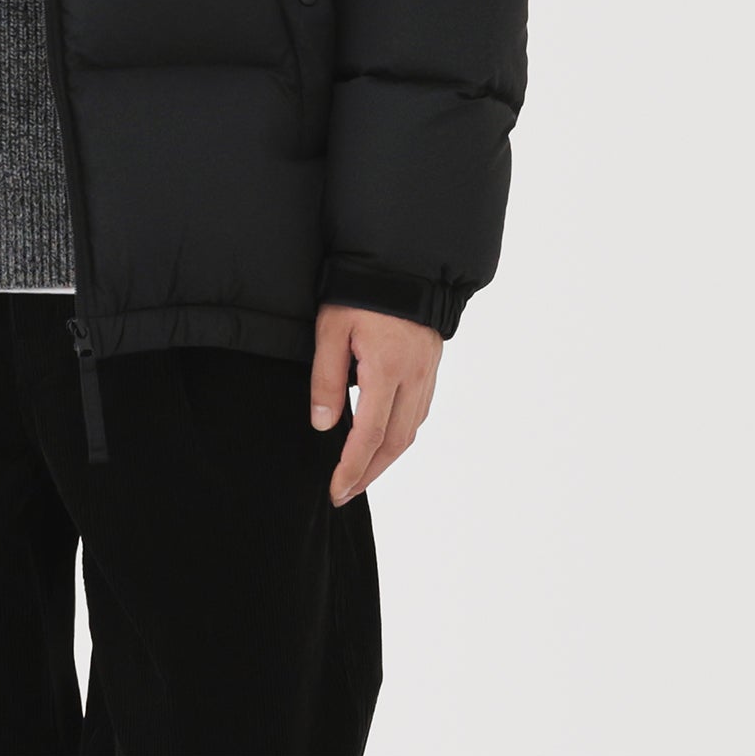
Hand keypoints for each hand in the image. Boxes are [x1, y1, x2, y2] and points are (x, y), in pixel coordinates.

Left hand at [312, 304, 441, 507]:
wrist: (402, 262)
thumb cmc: (359, 291)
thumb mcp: (331, 329)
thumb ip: (326, 378)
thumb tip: (324, 426)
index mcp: (386, 369)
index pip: (369, 435)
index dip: (352, 468)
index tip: (336, 490)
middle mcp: (413, 378)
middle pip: (395, 443)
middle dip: (369, 474)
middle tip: (345, 492)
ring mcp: (427, 374)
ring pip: (410, 431)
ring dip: (386, 459)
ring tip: (360, 474)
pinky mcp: (430, 368)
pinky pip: (418, 413)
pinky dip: (400, 435)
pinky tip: (383, 441)